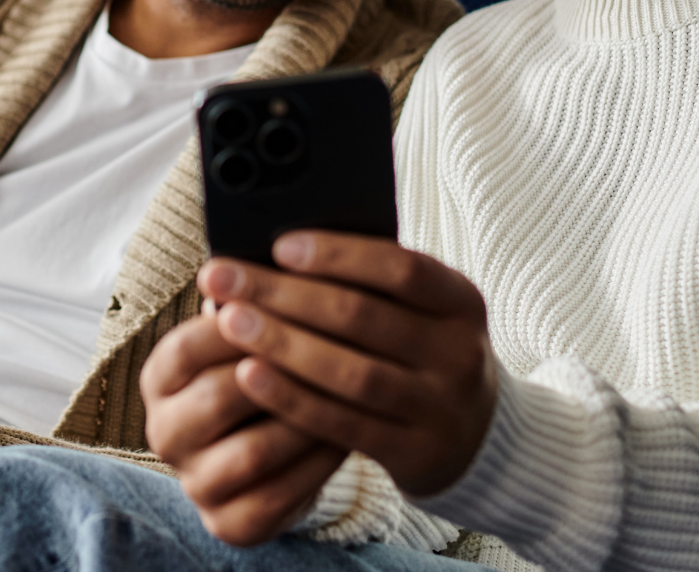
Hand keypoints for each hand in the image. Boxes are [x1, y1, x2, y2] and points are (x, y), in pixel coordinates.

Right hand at [141, 310, 350, 545]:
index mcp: (159, 379)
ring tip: (350, 391)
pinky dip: (314, 466)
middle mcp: (164, 431)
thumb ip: (250, 306)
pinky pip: (277, 495)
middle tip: (335, 345)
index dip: (235, 324)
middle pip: (218, 397)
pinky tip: (347, 436)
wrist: (272, 457)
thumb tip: (270, 254)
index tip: (287, 300)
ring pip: (252, 451)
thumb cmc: (262, 377)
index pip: (186, 347)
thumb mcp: (244, 340)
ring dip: (303, 419)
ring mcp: (193, 481)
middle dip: (279, 370)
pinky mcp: (227, 523)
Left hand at [203, 231, 497, 498]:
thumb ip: (368, 283)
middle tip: (222, 278)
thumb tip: (278, 250)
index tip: (277, 245)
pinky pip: (342, 423)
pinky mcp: (415, 453)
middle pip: (362, 317)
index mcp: (461, 301)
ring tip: (228, 321)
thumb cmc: (420, 351)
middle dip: (283, 294)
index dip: (337, 255)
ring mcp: (441, 407)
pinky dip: (291, 397)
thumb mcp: (419, 312)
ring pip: (351, 373)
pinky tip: (248, 375)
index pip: (400, 269)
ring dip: (282, 344)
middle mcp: (459, 353)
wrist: (475, 436)